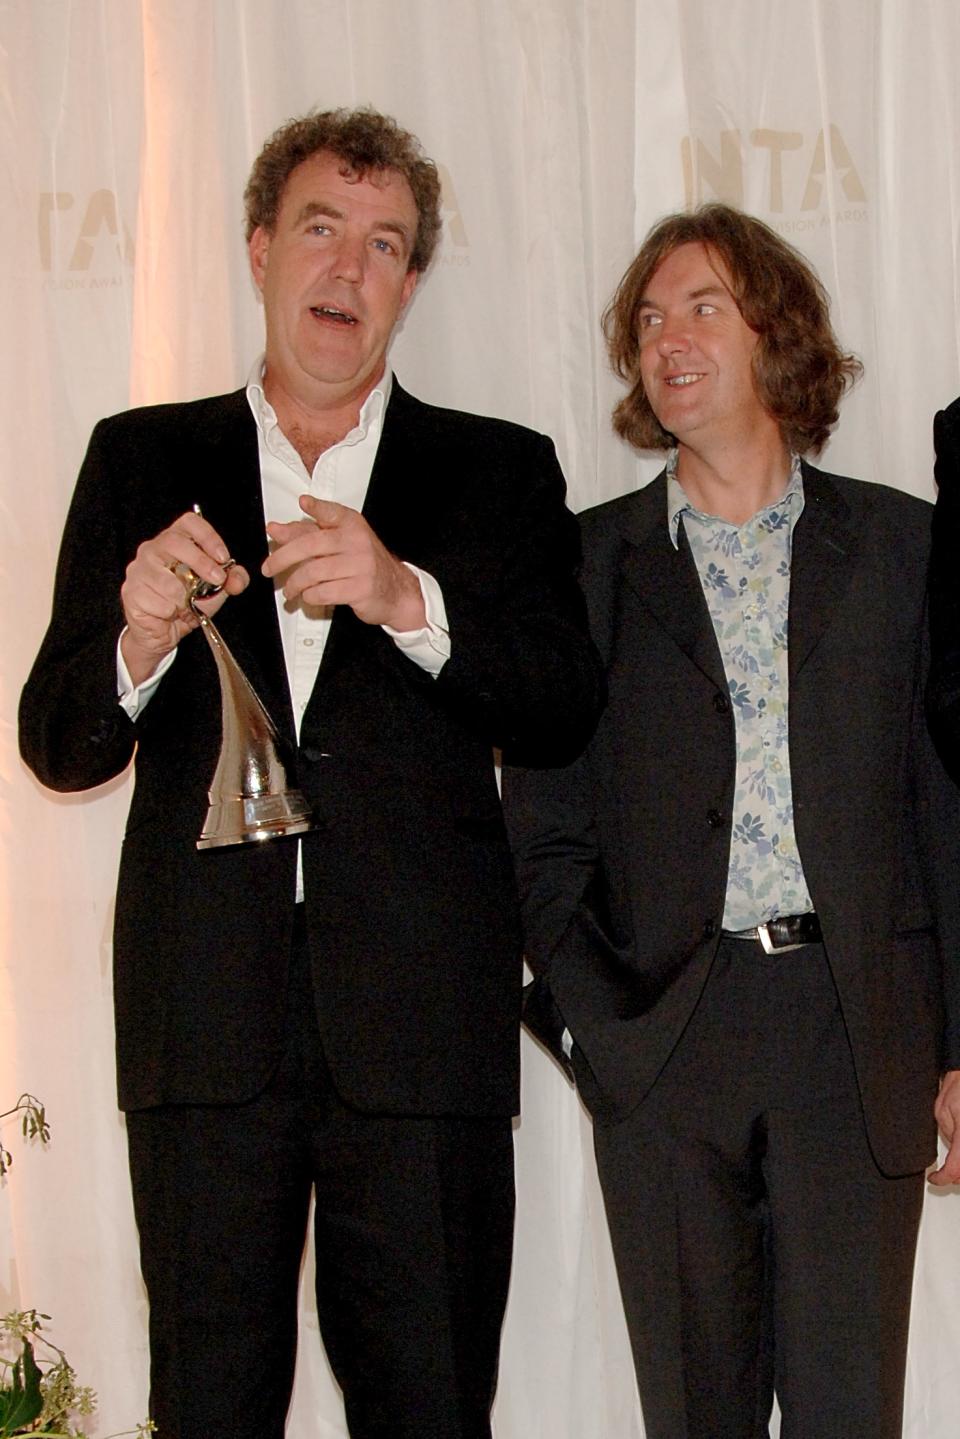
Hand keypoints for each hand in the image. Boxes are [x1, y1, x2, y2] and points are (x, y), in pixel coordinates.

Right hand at [120, 510, 249, 684]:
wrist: (162, 632)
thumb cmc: (185, 604)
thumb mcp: (215, 591)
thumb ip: (231, 581)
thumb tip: (237, 577)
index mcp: (174, 542)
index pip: (188, 523)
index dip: (208, 536)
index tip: (223, 557)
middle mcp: (152, 550)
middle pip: (174, 542)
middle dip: (201, 562)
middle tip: (217, 580)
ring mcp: (138, 570)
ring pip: (167, 579)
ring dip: (183, 598)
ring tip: (184, 604)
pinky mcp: (131, 592)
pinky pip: (158, 602)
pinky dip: (170, 611)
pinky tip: (168, 612)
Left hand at [262, 496, 425, 630]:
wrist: (396, 591)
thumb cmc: (362, 565)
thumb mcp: (339, 544)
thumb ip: (306, 534)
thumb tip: (275, 529)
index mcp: (352, 526)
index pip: (332, 512)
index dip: (317, 507)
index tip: (303, 502)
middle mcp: (357, 542)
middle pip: (310, 545)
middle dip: (282, 558)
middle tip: (268, 568)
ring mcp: (361, 565)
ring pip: (313, 572)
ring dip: (294, 584)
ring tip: (289, 589)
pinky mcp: (360, 589)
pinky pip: (323, 592)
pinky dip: (310, 596)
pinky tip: (308, 596)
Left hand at [929, 1068, 959, 1185]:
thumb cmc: (958, 1090)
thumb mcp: (942, 1113)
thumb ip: (947, 1136)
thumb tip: (949, 1153)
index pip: (955, 1169)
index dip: (943, 1179)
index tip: (934, 1179)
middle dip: (956, 1176)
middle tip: (943, 1174)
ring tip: (953, 1167)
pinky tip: (958, 1155)